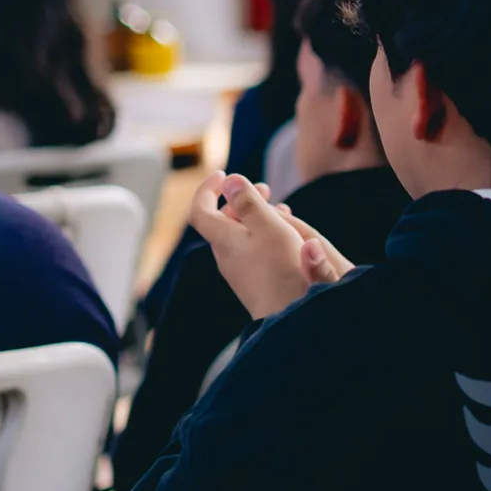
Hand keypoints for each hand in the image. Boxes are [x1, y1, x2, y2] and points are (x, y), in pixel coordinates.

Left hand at [190, 173, 352, 318]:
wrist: (290, 317)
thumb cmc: (282, 270)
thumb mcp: (269, 227)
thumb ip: (249, 202)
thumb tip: (229, 179)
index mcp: (224, 239)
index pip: (200, 210)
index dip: (207, 189)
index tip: (221, 173)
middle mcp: (226, 256)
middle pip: (221, 222)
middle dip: (240, 200)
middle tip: (265, 188)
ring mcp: (238, 272)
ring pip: (239, 236)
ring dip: (256, 218)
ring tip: (280, 209)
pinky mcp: (253, 283)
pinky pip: (251, 251)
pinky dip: (263, 235)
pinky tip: (284, 237)